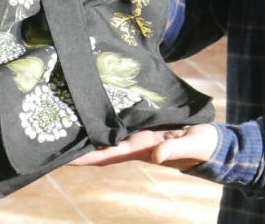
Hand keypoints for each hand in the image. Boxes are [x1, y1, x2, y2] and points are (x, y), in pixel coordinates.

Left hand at [67, 123, 218, 171]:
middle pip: (99, 146)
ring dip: (88, 130)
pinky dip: (105, 117)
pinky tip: (94, 106)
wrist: (212, 142)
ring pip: (107, 133)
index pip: (106, 155)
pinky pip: (120, 120)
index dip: (85, 157)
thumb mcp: (191, 145)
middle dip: (78, 144)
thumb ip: (174, 148)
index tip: (63, 157)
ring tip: (65, 118)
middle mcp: (134, 142)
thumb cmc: (202, 146)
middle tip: (52, 132)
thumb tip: (156, 157)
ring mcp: (138, 133)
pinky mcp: (145, 123)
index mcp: (142, 149)